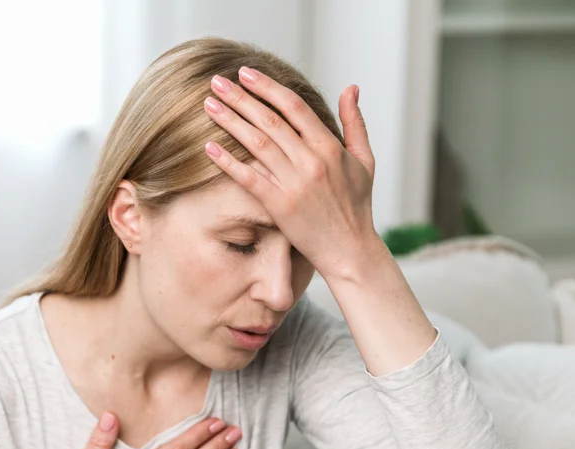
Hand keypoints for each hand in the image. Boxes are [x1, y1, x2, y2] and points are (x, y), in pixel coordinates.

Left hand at [203, 67, 381, 280]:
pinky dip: (229, 162)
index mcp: (329, 146)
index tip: (246, 73)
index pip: (294, 107)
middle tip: (217, 82)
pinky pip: (249, 179)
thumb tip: (350, 87)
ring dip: (230, 122)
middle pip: (270, 120)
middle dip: (241, 98)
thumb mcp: (364, 160)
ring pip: (257, 144)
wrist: (350, 249)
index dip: (268, 87)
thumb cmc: (357, 205)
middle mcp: (311, 161)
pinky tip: (210, 147)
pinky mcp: (281, 206)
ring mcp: (295, 184)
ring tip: (209, 105)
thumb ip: (355, 122)